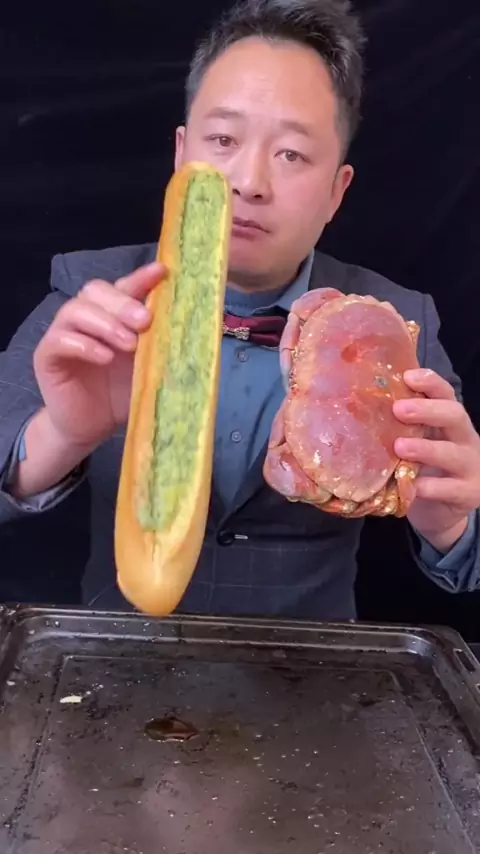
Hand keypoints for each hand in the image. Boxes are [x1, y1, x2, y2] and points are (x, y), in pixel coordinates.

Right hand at [34, 262, 164, 451]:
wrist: (90, 428)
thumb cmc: (120, 395)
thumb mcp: (147, 368)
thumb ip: (159, 346)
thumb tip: (188, 329)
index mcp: (112, 316)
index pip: (123, 287)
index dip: (140, 278)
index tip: (161, 273)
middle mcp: (86, 318)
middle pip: (95, 291)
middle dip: (122, 303)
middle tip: (145, 321)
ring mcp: (63, 334)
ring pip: (75, 310)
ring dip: (106, 324)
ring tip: (129, 345)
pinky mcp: (47, 355)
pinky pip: (60, 340)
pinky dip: (84, 346)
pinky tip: (104, 358)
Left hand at [393, 369, 479, 551]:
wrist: (443, 511)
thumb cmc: (424, 469)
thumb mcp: (417, 443)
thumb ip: (401, 427)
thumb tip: (358, 403)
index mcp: (449, 422)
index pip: (445, 394)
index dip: (430, 383)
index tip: (408, 376)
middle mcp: (465, 439)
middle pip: (455, 415)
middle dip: (427, 410)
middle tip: (398, 409)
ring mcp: (470, 466)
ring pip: (453, 453)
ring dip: (426, 449)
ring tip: (400, 447)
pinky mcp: (468, 493)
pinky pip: (450, 489)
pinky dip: (430, 487)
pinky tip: (412, 486)